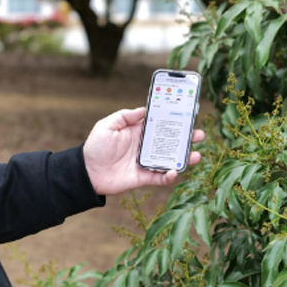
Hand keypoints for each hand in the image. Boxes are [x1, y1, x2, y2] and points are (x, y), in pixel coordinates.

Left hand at [83, 107, 204, 195]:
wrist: (86, 173)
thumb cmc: (95, 147)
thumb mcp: (107, 125)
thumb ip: (126, 116)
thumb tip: (145, 109)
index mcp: (139, 131)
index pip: (160, 123)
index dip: (173, 119)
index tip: (187, 114)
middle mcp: (146, 146)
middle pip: (170, 141)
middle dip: (186, 138)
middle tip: (199, 134)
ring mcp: (146, 162)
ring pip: (170, 159)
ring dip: (184, 157)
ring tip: (196, 154)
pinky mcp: (144, 177)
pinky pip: (161, 178)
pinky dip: (170, 176)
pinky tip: (175, 171)